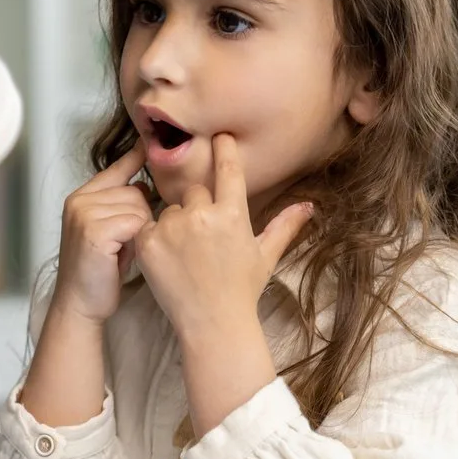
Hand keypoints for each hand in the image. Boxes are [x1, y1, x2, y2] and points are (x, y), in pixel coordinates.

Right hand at [54, 143, 151, 323]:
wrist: (79, 304)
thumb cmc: (98, 272)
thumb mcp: (107, 231)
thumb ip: (119, 205)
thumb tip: (143, 184)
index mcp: (80, 197)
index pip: (115, 168)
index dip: (135, 157)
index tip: (147, 141)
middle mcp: (79, 201)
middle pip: (135, 191)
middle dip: (141, 217)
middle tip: (125, 245)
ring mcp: (84, 214)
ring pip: (138, 207)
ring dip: (141, 231)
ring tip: (122, 252)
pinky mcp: (94, 230)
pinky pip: (136, 223)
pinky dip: (137, 241)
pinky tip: (122, 256)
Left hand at [135, 134, 312, 344]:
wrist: (212, 323)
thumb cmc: (242, 290)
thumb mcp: (265, 256)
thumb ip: (284, 226)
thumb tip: (309, 205)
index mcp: (234, 215)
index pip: (228, 170)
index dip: (223, 149)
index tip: (219, 135)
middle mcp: (203, 215)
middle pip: (194, 192)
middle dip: (197, 208)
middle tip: (202, 240)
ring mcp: (173, 228)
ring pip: (170, 209)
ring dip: (175, 224)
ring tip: (185, 255)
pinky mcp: (149, 241)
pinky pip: (148, 226)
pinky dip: (154, 238)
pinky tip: (167, 259)